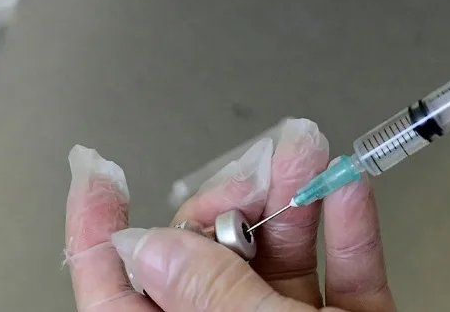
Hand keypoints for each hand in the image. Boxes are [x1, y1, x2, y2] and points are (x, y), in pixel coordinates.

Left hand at [64, 119, 395, 310]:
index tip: (98, 174)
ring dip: (297, 198)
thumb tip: (156, 250)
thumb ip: (213, 299)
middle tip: (251, 176)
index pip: (120, 293)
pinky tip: (347, 188)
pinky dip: (351, 228)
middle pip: (210, 256)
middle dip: (230, 202)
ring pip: (282, 255)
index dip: (101, 231)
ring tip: (306, 153)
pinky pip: (347, 269)